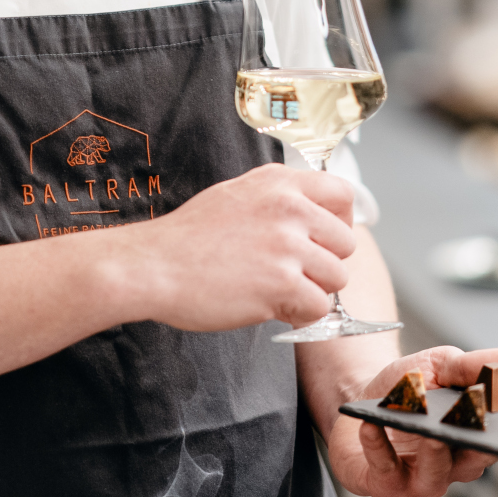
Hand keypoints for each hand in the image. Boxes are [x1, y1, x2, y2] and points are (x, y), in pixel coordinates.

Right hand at [125, 163, 356, 331]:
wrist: (152, 265)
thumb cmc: (187, 239)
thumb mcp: (236, 196)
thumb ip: (277, 200)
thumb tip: (312, 218)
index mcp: (279, 182)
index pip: (342, 193)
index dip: (339, 223)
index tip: (323, 241)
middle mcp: (288, 206)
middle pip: (345, 242)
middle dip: (324, 264)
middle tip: (291, 274)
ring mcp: (287, 244)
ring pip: (337, 277)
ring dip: (312, 291)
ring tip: (276, 291)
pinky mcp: (282, 281)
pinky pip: (319, 307)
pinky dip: (299, 314)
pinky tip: (269, 306)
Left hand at [326, 345, 497, 496]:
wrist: (362, 395)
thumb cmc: (410, 386)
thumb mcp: (441, 365)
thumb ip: (473, 366)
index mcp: (472, 440)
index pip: (497, 442)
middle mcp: (452, 466)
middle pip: (471, 464)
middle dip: (474, 445)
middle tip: (472, 420)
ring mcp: (418, 479)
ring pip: (433, 476)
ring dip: (433, 454)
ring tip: (429, 432)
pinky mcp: (384, 483)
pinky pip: (385, 472)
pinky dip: (379, 448)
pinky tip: (373, 424)